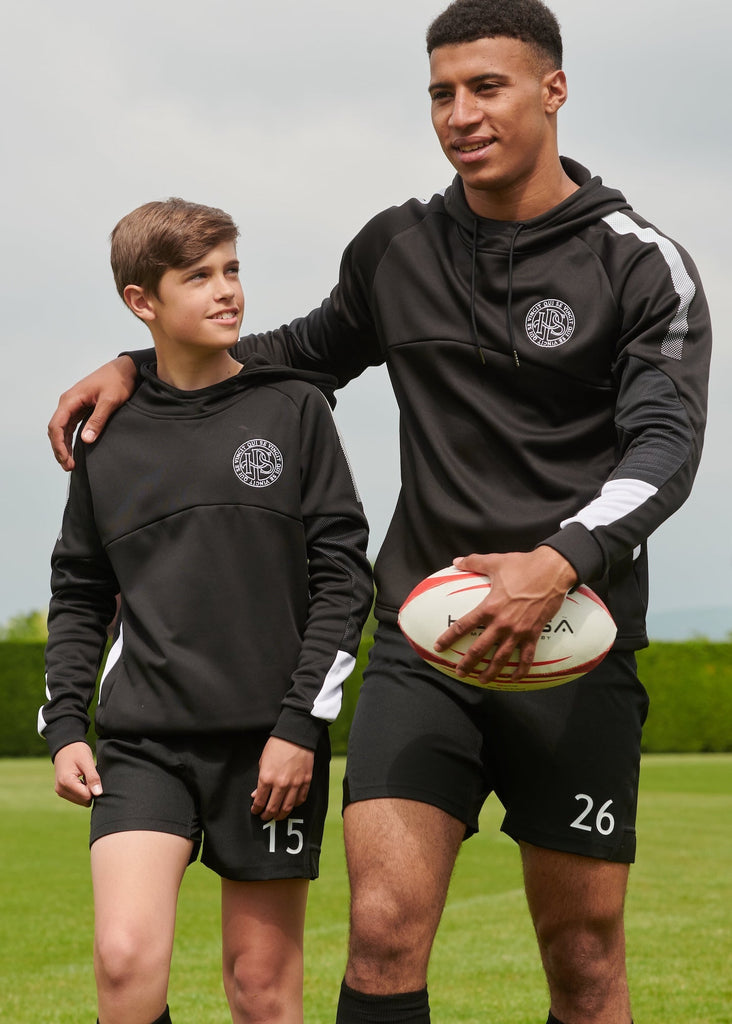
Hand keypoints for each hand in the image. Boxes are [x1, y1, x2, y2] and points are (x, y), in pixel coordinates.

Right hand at [48, 355, 137, 469]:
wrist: (125, 369)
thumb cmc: (118, 381)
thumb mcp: (110, 401)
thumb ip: (98, 419)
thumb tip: (86, 440)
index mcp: (70, 400)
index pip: (56, 425)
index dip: (59, 445)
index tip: (67, 460)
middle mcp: (68, 403)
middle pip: (55, 430)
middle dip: (59, 449)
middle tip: (69, 467)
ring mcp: (73, 406)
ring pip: (61, 430)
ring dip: (63, 446)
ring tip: (70, 463)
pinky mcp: (80, 409)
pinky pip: (70, 427)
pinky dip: (69, 440)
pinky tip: (74, 451)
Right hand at [53, 741, 102, 805]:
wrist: (65, 746)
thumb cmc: (77, 751)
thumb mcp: (87, 761)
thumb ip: (93, 778)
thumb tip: (98, 793)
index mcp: (66, 782)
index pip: (86, 796)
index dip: (94, 787)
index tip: (93, 775)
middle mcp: (61, 790)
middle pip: (84, 801)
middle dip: (90, 790)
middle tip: (89, 775)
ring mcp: (60, 791)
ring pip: (81, 800)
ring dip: (86, 790)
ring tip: (84, 776)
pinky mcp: (62, 791)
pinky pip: (77, 797)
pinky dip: (82, 790)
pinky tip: (81, 779)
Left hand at [250, 737, 313, 821]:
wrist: (296, 735)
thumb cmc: (277, 745)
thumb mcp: (263, 761)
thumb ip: (260, 780)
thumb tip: (256, 794)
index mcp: (266, 778)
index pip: (260, 801)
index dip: (256, 809)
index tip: (255, 811)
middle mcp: (280, 784)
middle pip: (273, 808)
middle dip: (267, 815)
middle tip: (265, 817)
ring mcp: (295, 784)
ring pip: (287, 808)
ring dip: (281, 815)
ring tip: (277, 816)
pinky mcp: (306, 781)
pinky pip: (300, 799)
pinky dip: (295, 805)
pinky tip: (291, 804)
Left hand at [434, 547, 577, 684]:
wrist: (553, 571)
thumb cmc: (523, 565)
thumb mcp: (495, 562)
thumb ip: (474, 562)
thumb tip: (456, 561)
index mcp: (489, 607)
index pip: (463, 626)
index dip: (449, 638)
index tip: (439, 647)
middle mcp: (502, 623)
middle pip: (480, 649)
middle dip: (468, 663)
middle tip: (460, 672)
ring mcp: (518, 631)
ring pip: (501, 658)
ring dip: (491, 671)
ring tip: (482, 680)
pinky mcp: (534, 633)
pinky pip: (527, 657)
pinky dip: (521, 670)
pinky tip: (514, 679)